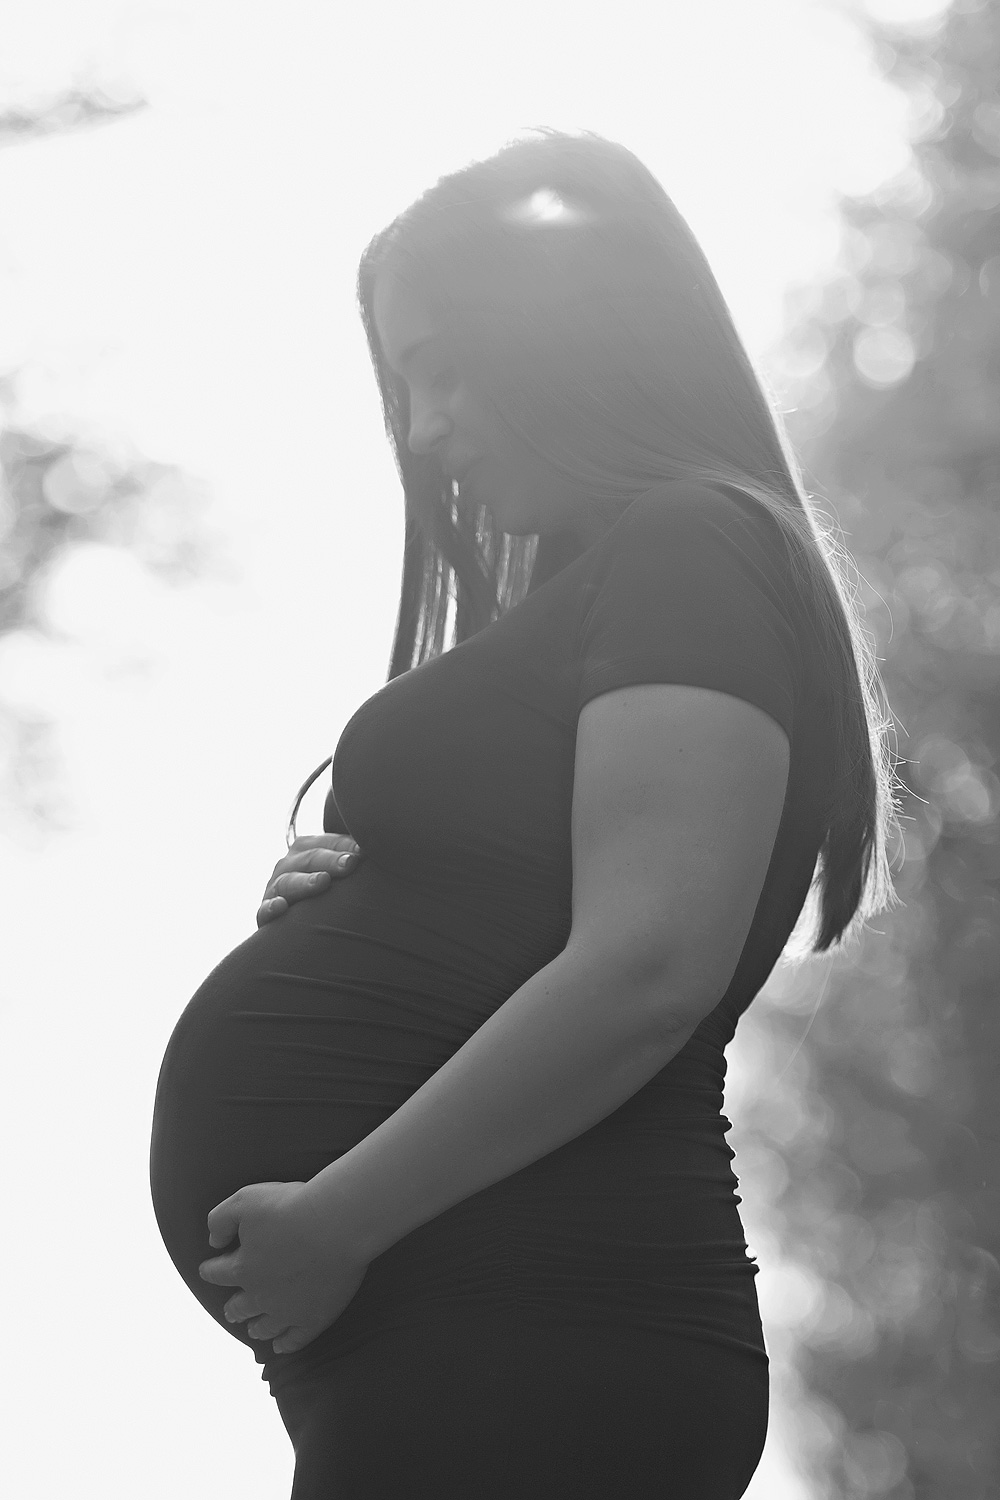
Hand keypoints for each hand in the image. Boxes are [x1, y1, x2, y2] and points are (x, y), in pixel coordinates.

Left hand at [198, 1180, 369, 1354]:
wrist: (337, 1223)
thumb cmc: (292, 1206)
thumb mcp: (245, 1200)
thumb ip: (221, 1220)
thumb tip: (213, 1240)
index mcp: (243, 1267)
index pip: (217, 1273)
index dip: (210, 1270)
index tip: (208, 1269)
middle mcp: (261, 1295)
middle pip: (241, 1306)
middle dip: (234, 1308)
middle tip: (231, 1310)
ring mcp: (289, 1310)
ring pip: (266, 1326)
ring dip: (257, 1328)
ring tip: (254, 1330)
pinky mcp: (315, 1317)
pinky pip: (296, 1339)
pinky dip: (286, 1344)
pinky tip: (281, 1346)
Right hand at [258, 834, 364, 926]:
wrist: (298, 918)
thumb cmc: (330, 891)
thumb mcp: (341, 872)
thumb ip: (356, 859)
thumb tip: (390, 848)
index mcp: (308, 849)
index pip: (328, 843)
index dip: (345, 846)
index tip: (364, 852)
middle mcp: (289, 865)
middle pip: (309, 859)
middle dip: (330, 860)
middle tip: (350, 864)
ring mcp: (275, 888)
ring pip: (288, 882)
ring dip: (305, 882)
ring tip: (323, 882)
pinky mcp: (265, 914)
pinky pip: (264, 911)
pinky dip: (271, 908)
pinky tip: (281, 907)